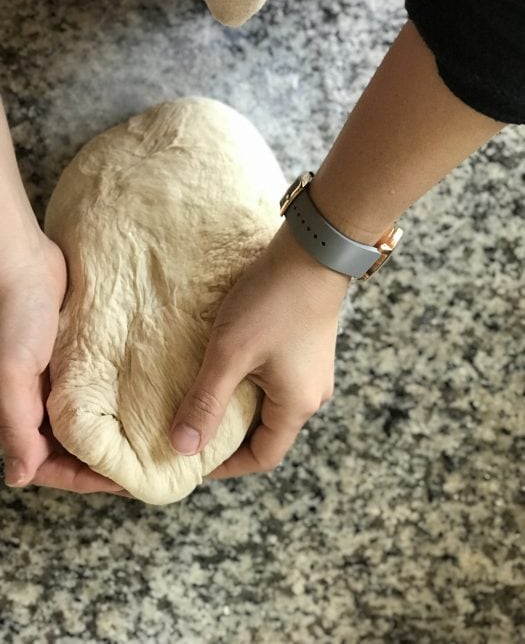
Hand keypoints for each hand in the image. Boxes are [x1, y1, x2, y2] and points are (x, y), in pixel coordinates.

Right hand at [0, 233, 124, 493]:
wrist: (24, 264)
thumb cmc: (13, 315)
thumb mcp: (12, 372)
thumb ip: (15, 424)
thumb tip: (20, 478)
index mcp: (19, 415)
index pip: (52, 466)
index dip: (86, 479)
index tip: (125, 482)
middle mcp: (38, 406)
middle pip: (74, 451)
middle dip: (104, 463)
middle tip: (146, 465)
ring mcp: (59, 385)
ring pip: (88, 425)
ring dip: (112, 435)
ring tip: (149, 440)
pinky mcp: (76, 363)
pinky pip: (96, 393)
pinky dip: (113, 405)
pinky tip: (140, 407)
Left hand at [169, 222, 349, 477]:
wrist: (312, 253)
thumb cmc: (273, 301)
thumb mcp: (231, 354)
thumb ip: (206, 402)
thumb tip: (182, 448)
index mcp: (296, 406)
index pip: (262, 457)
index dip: (226, 466)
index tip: (191, 459)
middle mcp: (311, 396)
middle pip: (267, 433)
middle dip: (228, 436)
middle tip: (191, 427)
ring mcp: (311, 372)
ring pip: (269, 406)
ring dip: (237, 407)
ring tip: (203, 397)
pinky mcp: (306, 350)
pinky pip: (275, 382)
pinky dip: (249, 385)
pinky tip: (227, 368)